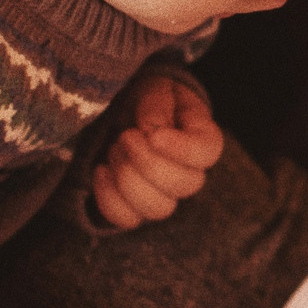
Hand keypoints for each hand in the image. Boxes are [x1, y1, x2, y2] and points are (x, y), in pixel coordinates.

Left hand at [92, 73, 224, 228]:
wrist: (131, 113)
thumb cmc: (149, 100)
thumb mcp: (156, 89)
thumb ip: (157, 105)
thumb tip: (151, 129)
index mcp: (202, 139)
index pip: (206, 153)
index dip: (181, 149)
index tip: (154, 135)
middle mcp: (190, 173)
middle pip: (183, 185)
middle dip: (146, 161)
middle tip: (126, 135)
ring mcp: (165, 194)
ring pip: (158, 209)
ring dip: (128, 178)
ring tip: (115, 150)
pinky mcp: (137, 207)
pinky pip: (127, 218)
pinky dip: (109, 197)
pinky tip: (101, 170)